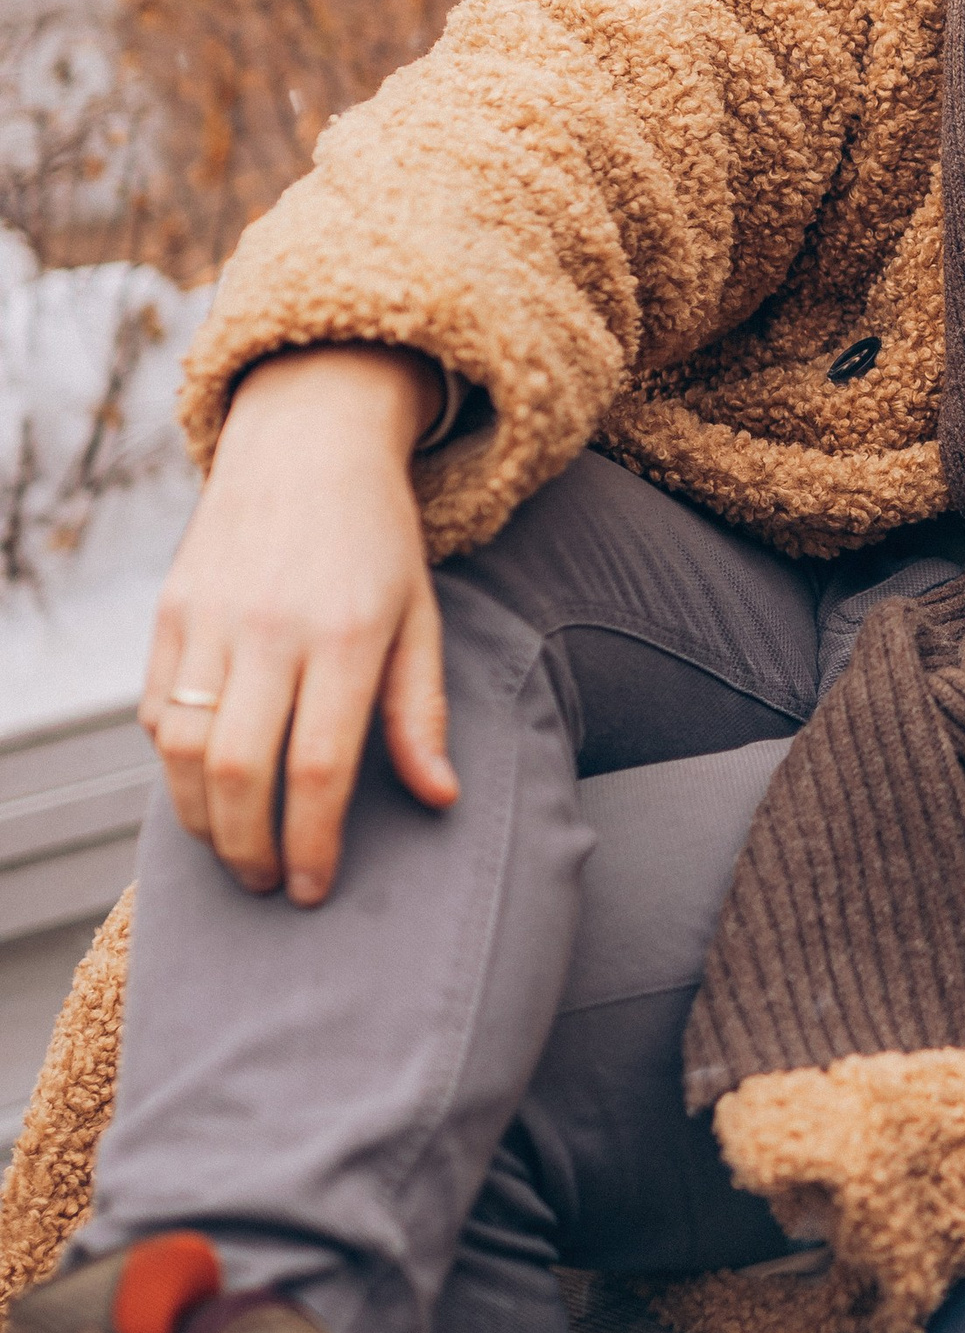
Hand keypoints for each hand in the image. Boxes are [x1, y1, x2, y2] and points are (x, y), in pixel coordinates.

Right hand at [142, 346, 454, 906]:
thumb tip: (439, 799)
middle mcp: (271, 627)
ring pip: (183, 749)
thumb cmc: (378, 540)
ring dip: (201, 820)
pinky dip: (174, 763)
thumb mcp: (420, 617)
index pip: (320, 766)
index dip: (313, 842)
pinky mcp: (170, 610)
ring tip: (235, 850)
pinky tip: (205, 786)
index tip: (315, 890)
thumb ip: (421, 712)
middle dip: (249, 848)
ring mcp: (210, 617)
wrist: (309, 442)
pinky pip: (156, 711)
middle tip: (270, 884)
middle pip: (239, 771)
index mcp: (348, 634)